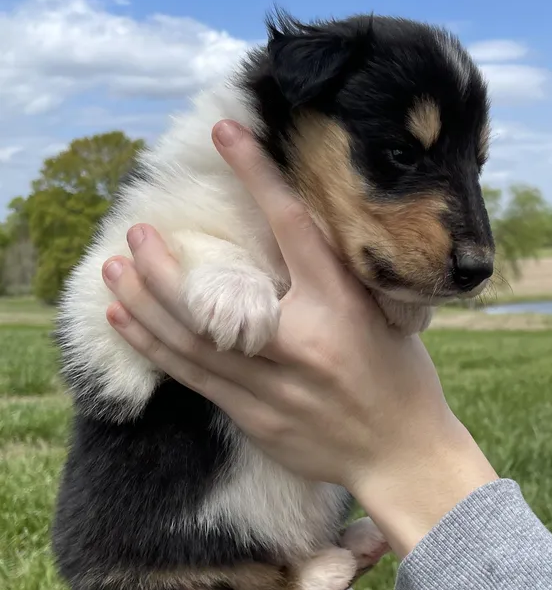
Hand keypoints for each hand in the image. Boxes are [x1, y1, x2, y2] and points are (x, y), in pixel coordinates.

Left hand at [102, 119, 496, 556]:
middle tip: (135, 231)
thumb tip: (288, 233)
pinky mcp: (254, 417)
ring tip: (111, 270)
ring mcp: (273, 387)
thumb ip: (334, 277)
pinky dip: (153, 346)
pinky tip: (125, 321)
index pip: (291, 225)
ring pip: (189, 341)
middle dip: (164, 265)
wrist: (402, 456)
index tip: (226, 132)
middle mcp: (302, 344)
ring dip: (144, 302)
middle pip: (213, 300)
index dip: (257, 174)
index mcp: (341, 307)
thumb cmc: (400, 377)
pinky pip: (192, 377)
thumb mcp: (383, 313)